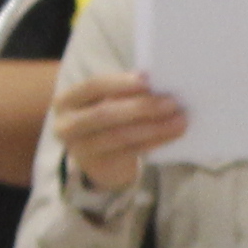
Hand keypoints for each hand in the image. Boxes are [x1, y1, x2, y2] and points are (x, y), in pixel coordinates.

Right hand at [54, 67, 188, 190]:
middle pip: (106, 113)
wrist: (97, 159)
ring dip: (154, 127)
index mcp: (67, 100)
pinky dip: (155, 141)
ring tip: (180, 120)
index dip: (120, 83)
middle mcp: (67, 125)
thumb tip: (159, 81)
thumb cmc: (107, 119)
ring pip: (120, 136)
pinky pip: (131, 152)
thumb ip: (123, 92)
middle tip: (172, 102)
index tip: (149, 80)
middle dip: (141, 107)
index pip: (93, 86)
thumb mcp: (105, 101)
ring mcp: (81, 149)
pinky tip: (173, 133)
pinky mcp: (99, 167)